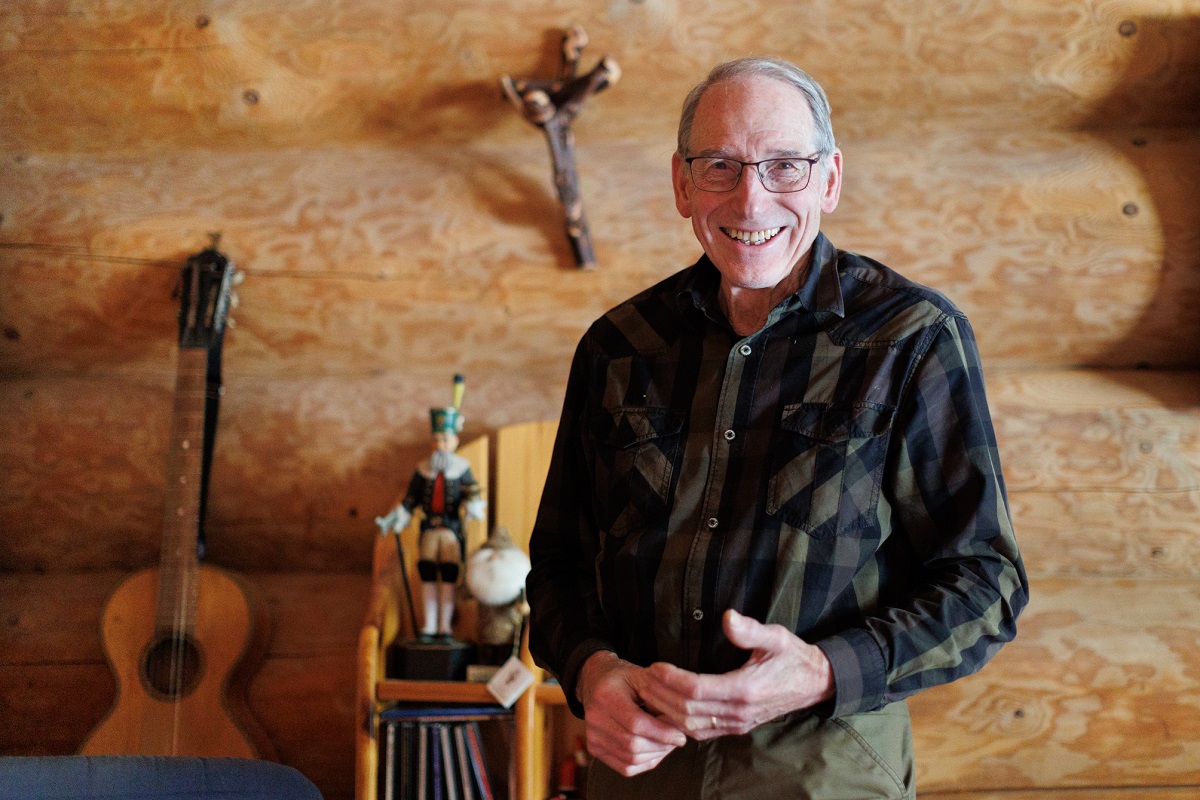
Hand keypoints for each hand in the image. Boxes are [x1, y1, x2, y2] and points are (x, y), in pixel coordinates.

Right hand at [576, 651, 687, 776]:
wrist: (596, 682)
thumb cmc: (623, 679)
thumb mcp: (641, 676)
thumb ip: (660, 696)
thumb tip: (681, 721)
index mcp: (606, 695)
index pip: (636, 723)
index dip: (661, 733)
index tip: (680, 736)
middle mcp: (594, 718)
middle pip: (633, 744)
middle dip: (661, 745)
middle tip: (677, 740)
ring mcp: (592, 736)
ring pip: (630, 759)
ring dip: (655, 754)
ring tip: (668, 744)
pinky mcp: (594, 749)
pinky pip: (625, 767)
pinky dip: (644, 763)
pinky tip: (655, 751)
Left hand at [638, 609, 834, 738]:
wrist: (814, 683)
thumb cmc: (792, 656)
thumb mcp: (776, 636)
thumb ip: (750, 629)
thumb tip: (727, 617)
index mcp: (745, 690)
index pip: (696, 690)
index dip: (671, 679)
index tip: (654, 665)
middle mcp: (738, 712)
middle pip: (687, 711)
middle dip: (660, 694)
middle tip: (641, 676)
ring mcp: (736, 723)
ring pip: (690, 726)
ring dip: (664, 710)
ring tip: (646, 691)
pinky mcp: (735, 727)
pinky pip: (700, 732)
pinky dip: (677, 723)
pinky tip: (664, 709)